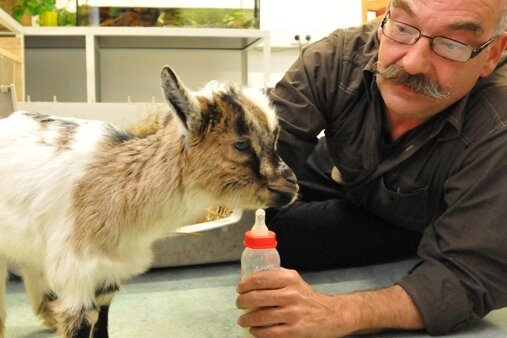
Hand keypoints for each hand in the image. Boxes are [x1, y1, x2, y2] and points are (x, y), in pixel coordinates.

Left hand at [236, 268, 423, 337]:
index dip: (245, 285)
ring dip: (247, 319)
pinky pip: (270, 333)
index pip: (260, 279)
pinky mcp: (296, 330)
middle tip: (239, 304)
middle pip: (257, 297)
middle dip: (242, 302)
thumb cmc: (307, 297)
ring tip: (242, 320)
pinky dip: (258, 332)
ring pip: (261, 316)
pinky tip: (254, 331)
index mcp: (289, 278)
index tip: (239, 289)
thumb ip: (276, 277)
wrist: (331, 314)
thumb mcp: (294, 280)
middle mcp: (291, 294)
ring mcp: (293, 313)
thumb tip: (250, 279)